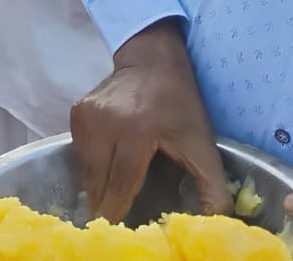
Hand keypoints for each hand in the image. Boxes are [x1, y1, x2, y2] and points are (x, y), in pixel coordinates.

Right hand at [70, 20, 232, 222]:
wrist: (151, 58)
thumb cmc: (179, 103)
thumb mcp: (203, 145)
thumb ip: (213, 188)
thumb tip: (215, 227)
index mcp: (137, 130)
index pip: (121, 182)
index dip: (118, 210)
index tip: (119, 233)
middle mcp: (105, 121)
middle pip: (98, 179)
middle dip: (104, 205)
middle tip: (114, 224)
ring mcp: (86, 115)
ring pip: (84, 168)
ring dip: (96, 188)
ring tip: (109, 202)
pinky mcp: (76, 112)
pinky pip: (79, 153)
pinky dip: (90, 168)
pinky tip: (104, 174)